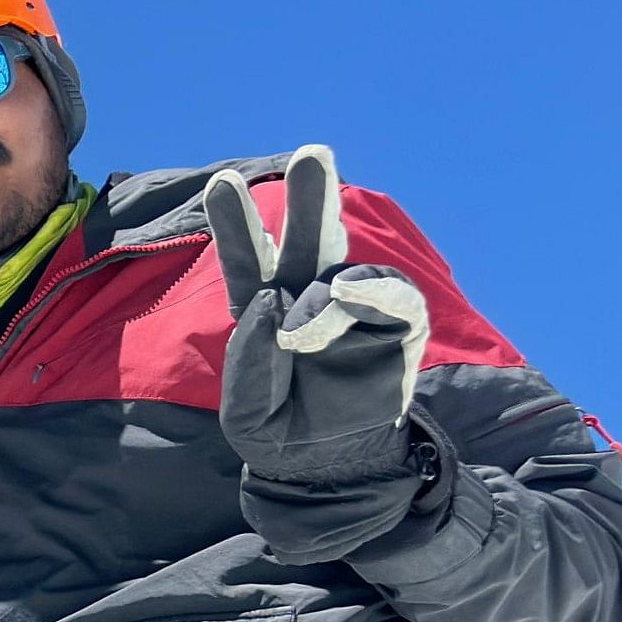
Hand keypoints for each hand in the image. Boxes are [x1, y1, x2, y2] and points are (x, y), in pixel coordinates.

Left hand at [208, 146, 431, 490]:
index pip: (249, 260)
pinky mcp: (399, 326)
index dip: (238, 225)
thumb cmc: (281, 429)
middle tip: (313, 154)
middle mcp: (310, 295)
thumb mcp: (248, 412)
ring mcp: (357, 307)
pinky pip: (392, 299)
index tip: (222, 184)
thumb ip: (251, 363)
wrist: (330, 467)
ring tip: (300, 335)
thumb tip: (272, 303)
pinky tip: (347, 300)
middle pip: (308, 239)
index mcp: (265, 306)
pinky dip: (370, 295)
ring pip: (349, 271)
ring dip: (327, 292)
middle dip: (311, 198)